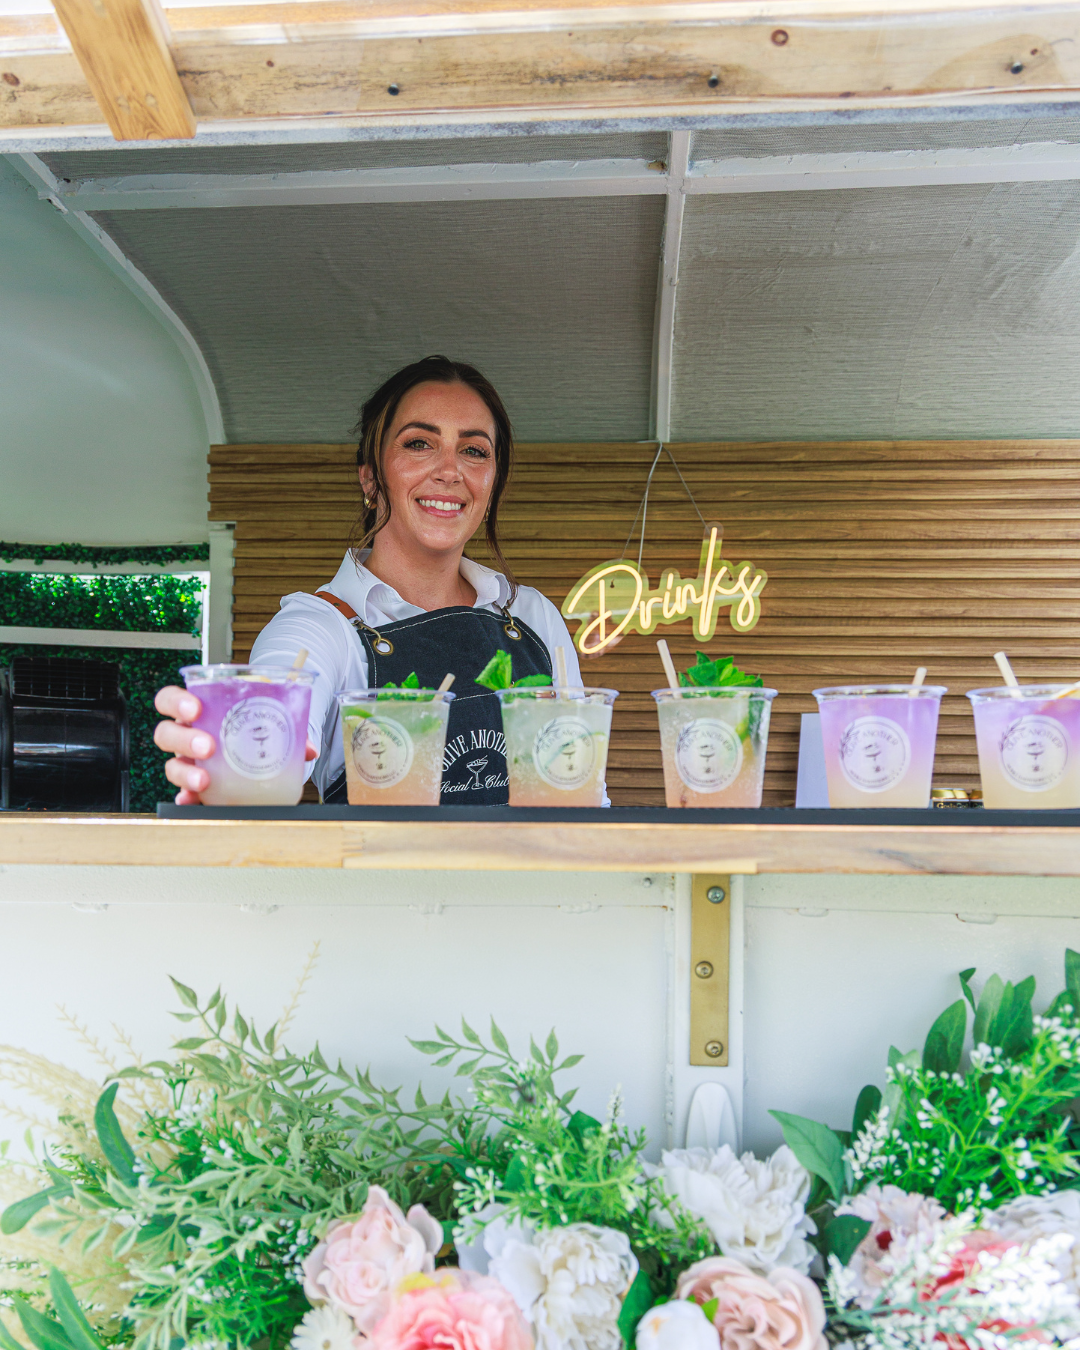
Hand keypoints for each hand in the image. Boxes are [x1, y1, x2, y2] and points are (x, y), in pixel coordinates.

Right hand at [153, 686, 318, 804]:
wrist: (258, 750)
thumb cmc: (254, 727)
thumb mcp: (270, 721)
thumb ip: (289, 730)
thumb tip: (309, 749)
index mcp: (199, 711)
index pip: (170, 700)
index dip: (176, 702)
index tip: (195, 708)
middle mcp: (187, 735)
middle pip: (166, 733)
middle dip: (184, 739)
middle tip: (208, 746)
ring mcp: (188, 762)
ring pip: (171, 765)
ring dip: (185, 772)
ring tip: (204, 780)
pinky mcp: (194, 786)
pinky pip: (183, 793)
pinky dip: (186, 797)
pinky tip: (192, 801)